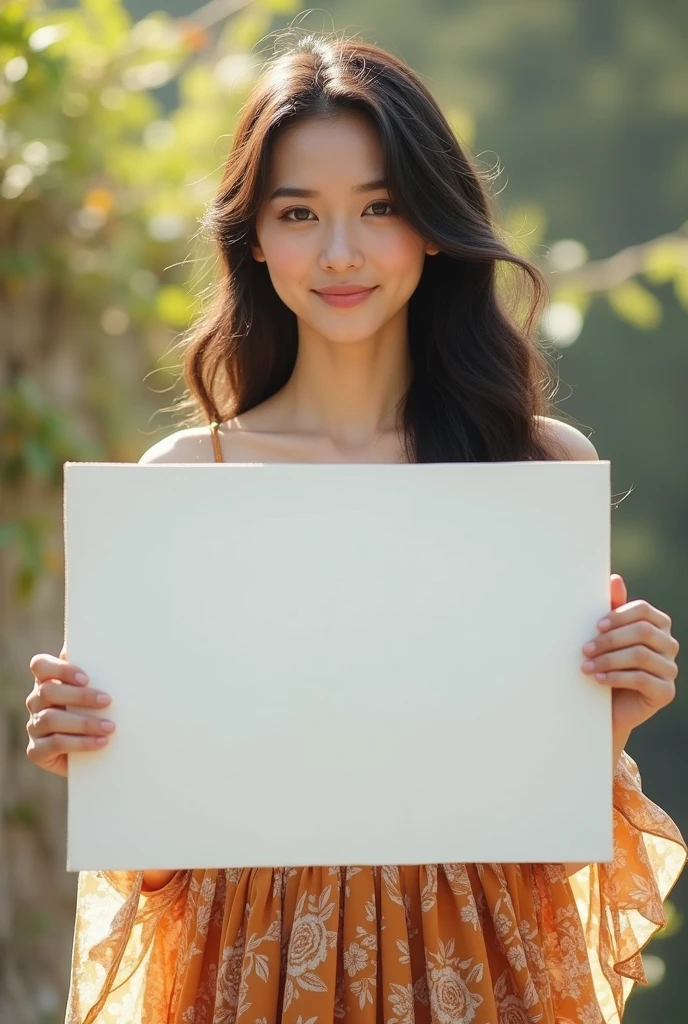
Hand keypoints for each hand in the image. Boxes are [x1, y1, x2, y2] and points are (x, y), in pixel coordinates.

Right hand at [26, 643, 114, 777]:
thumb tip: (107, 644)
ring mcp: (34, 726)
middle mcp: (35, 702)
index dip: (60, 669)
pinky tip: (101, 742)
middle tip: (107, 701)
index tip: (87, 678)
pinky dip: (80, 743)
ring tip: (110, 727)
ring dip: (84, 722)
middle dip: (80, 696)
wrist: (92, 753)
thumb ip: (95, 669)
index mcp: (46, 681)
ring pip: (50, 718)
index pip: (39, 665)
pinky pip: (54, 744)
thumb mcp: (96, 690)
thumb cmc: (95, 712)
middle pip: (47, 692)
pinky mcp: (37, 751)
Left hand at [581, 574, 678, 740]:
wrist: (606, 705)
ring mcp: (670, 669)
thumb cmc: (606, 662)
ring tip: (586, 666)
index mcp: (657, 624)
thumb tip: (615, 579)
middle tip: (584, 649)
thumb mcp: (606, 635)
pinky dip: (616, 678)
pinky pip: (643, 680)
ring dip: (609, 660)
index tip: (596, 626)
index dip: (619, 615)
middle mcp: (669, 644)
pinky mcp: (666, 692)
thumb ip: (612, 608)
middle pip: (642, 632)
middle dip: (610, 640)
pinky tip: (599, 679)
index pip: (644, 610)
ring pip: (641, 656)